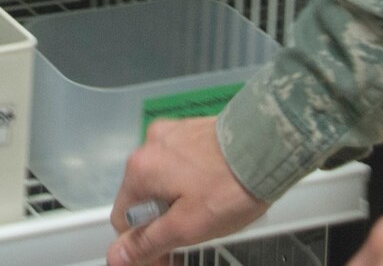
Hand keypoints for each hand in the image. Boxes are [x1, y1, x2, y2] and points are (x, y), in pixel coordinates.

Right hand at [107, 117, 267, 265]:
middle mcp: (150, 145)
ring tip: (208, 213)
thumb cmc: (229, 188)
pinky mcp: (191, 129)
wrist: (267, 146)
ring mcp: (172, 133)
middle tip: (192, 237)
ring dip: (176, 202)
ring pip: (162, 180)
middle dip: (163, 223)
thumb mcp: (187, 227)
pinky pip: (179, 163)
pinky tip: (212, 190)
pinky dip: (189, 181)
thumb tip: (115, 256)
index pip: (124, 220)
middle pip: (143, 198)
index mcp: (141, 169)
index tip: (168, 255)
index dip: (145, 245)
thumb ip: (148, 242)